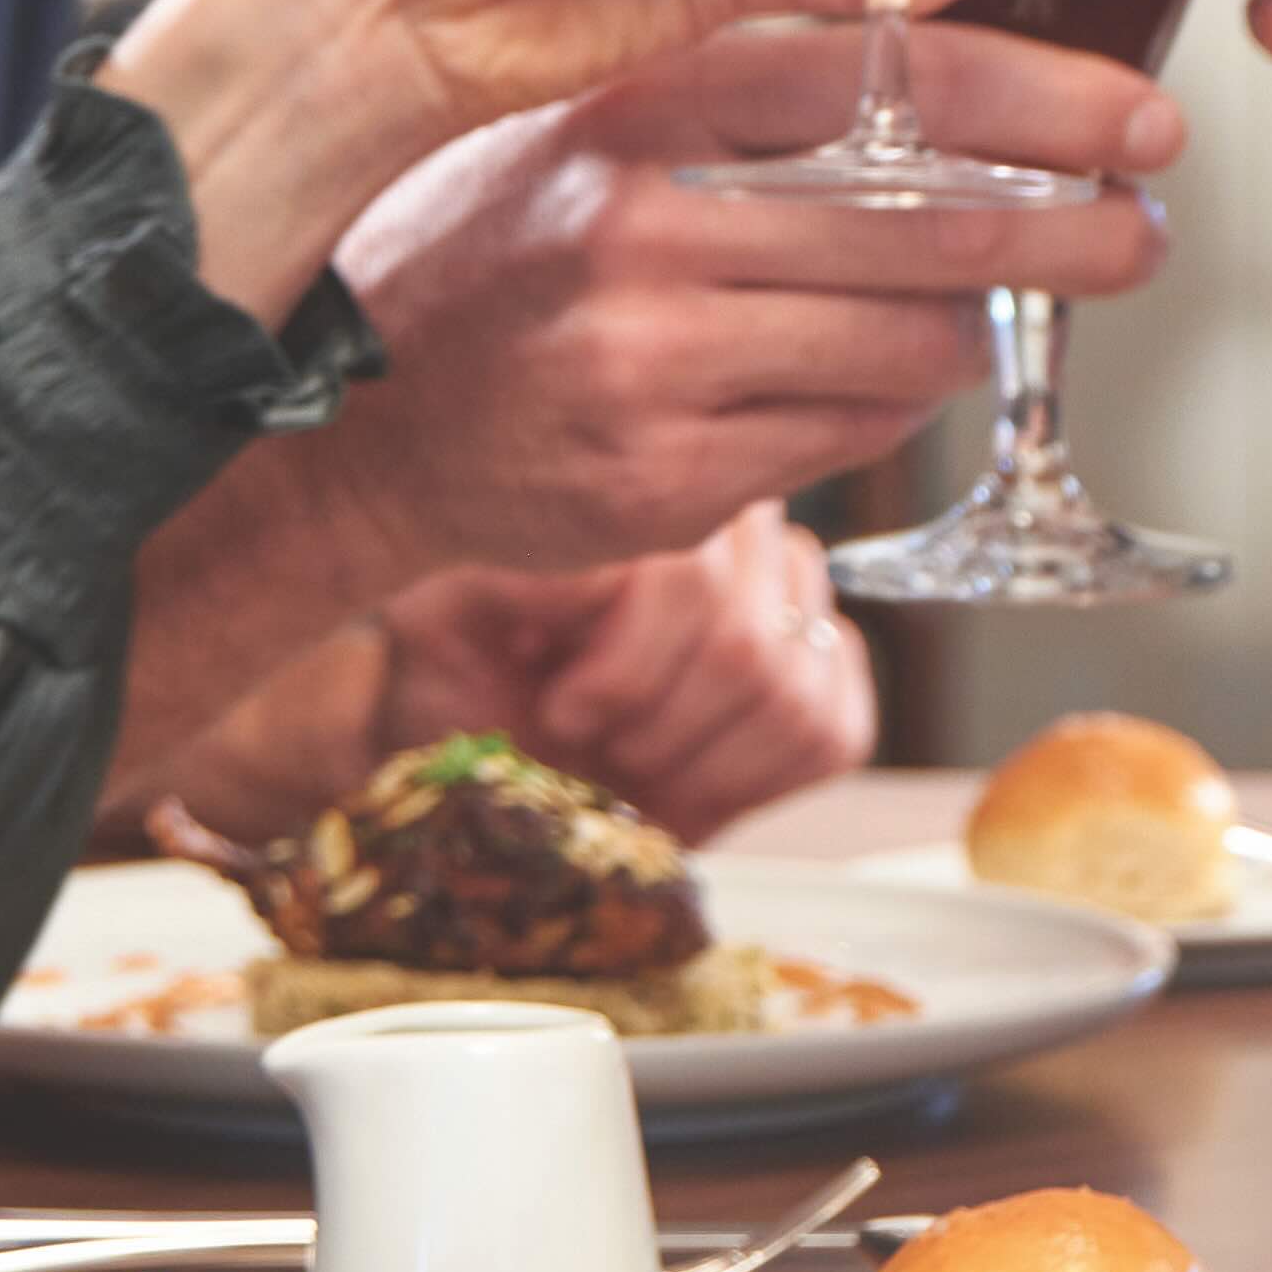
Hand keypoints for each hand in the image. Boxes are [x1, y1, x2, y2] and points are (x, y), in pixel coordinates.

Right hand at [312, 21, 1181, 574]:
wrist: (361, 414)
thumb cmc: (505, 250)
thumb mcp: (605, 133)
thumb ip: (757, 118)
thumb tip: (973, 120)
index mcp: (647, 112)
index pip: (887, 88)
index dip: (1042, 102)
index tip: (1143, 123)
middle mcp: (650, 231)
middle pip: (928, 229)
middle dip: (1068, 236)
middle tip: (1142, 233)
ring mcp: (657, 364)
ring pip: (905, 349)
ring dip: (970, 334)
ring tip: (978, 313)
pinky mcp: (666, 480)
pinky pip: (845, 438)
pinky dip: (883, 407)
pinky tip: (862, 380)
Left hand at [366, 501, 882, 835]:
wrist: (479, 724)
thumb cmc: (456, 666)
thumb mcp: (439, 620)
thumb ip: (507, 585)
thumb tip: (587, 593)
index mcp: (642, 485)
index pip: (688, 581)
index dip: (626, 674)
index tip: (560, 713)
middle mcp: (734, 521)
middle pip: (743, 646)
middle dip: (656, 729)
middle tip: (591, 753)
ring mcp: (791, 592)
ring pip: (790, 698)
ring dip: (697, 766)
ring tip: (626, 771)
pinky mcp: (826, 669)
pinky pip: (832, 733)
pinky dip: (753, 782)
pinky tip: (683, 786)